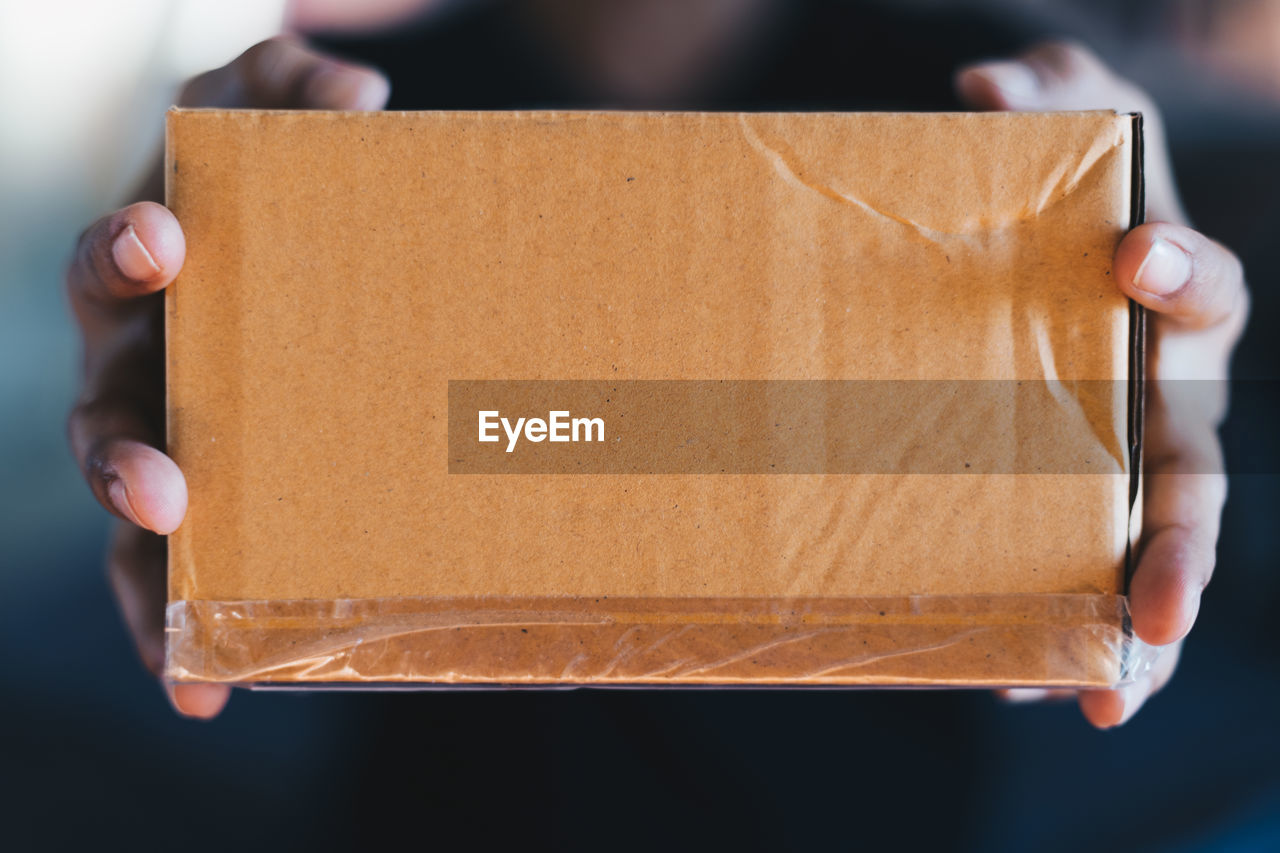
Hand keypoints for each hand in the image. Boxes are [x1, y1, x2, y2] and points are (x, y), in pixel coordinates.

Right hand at [67, 38, 388, 718]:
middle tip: (160, 487)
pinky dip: (184, 636)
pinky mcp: (219, 504)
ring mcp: (173, 443)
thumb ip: (292, 90)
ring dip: (150, 579)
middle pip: (103, 418)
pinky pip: (182, 579)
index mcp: (152, 278)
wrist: (283, 249)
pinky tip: (207, 691)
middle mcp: (143, 371)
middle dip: (121, 456)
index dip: (128, 256)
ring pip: (131, 526)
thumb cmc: (266, 189)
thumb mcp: (272, 119)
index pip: (113, 267)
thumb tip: (354, 97)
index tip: (165, 246)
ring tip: (182, 641)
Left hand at [956, 43, 1247, 726]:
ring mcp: (1114, 459)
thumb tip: (984, 91)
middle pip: (1195, 480)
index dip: (1185, 273)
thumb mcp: (1066, 113)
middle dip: (1186, 550)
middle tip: (1166, 613)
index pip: (1207, 290)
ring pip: (1145, 555)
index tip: (1137, 257)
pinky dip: (1052, 628)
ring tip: (1104, 699)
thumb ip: (1043, 90)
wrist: (1034, 241)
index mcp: (1175, 298)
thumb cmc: (1061, 183)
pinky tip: (1012, 677)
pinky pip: (1070, 571)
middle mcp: (1161, 394)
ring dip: (1131, 631)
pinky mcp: (1058, 497)